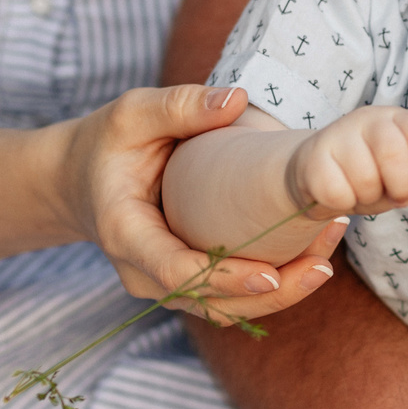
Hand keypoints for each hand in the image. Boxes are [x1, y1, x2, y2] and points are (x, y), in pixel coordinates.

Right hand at [68, 84, 344, 322]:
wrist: (80, 180)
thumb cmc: (107, 143)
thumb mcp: (132, 114)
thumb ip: (180, 106)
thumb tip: (237, 98)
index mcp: (125, 234)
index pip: (176, 272)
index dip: (223, 279)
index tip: (270, 275)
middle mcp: (143, 273)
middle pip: (212, 303)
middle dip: (273, 292)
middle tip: (324, 262)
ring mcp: (164, 286)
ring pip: (227, 310)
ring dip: (281, 292)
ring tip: (327, 253)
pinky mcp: (187, 285)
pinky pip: (230, 299)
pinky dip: (272, 286)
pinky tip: (311, 255)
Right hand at [284, 105, 407, 218]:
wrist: (316, 173)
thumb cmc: (368, 173)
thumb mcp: (402, 172)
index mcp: (393, 119)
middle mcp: (364, 120)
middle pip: (393, 153)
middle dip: (400, 186)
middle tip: (396, 196)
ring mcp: (335, 136)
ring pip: (365, 179)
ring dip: (369, 198)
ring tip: (363, 192)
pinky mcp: (312, 159)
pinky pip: (338, 193)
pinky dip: (344, 204)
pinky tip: (341, 195)